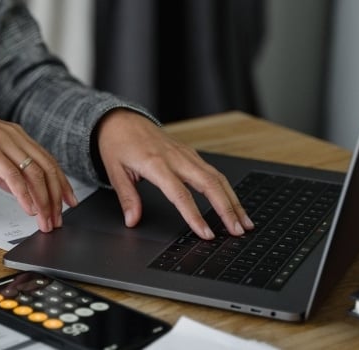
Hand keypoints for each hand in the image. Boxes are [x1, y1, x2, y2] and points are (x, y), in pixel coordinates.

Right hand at [0, 104, 77, 231]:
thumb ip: (6, 172)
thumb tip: (21, 192)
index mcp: (19, 136)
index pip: (49, 161)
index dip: (62, 183)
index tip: (70, 202)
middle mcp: (16, 136)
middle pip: (46, 169)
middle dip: (56, 197)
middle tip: (58, 219)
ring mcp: (3, 142)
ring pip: (33, 173)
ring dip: (43, 200)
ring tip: (45, 220)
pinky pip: (12, 175)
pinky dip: (24, 194)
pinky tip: (28, 209)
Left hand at [96, 109, 253, 239]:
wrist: (122, 119)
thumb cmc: (117, 144)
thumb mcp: (114, 171)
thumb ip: (127, 198)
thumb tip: (132, 221)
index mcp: (155, 164)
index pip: (180, 194)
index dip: (194, 216)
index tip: (206, 233)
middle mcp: (176, 157)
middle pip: (209, 184)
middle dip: (227, 209)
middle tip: (237, 231)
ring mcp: (186, 154)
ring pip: (217, 178)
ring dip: (233, 200)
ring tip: (244, 222)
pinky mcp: (191, 153)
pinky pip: (213, 172)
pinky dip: (227, 189)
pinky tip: (234, 203)